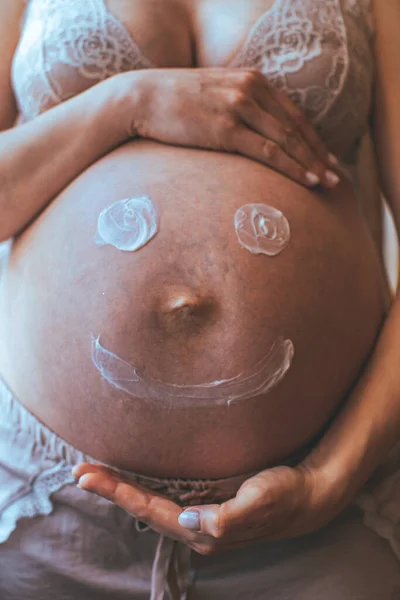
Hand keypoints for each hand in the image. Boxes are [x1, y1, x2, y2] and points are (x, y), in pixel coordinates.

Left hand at [72, 462, 341, 555]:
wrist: (308, 498)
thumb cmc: (285, 495)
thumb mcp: (261, 502)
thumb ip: (227, 518)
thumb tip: (192, 523)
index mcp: (205, 532)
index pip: (152, 511)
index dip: (120, 492)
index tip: (90, 475)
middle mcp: (196, 531)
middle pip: (144, 510)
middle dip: (112, 490)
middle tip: (81, 471)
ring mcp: (200, 523)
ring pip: (151, 507)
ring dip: (123, 491)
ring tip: (97, 475)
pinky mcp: (206, 510)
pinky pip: (164, 502)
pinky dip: (142, 490)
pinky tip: (133, 482)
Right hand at [125, 67, 339, 188]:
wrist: (140, 97)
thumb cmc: (174, 101)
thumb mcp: (215, 94)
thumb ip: (238, 105)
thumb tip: (251, 130)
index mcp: (251, 80)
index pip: (293, 113)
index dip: (313, 138)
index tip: (326, 158)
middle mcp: (251, 89)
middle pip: (295, 127)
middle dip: (318, 154)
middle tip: (336, 176)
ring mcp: (238, 107)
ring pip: (286, 139)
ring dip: (310, 163)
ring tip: (327, 184)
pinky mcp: (225, 128)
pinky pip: (267, 150)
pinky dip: (290, 166)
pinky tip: (305, 179)